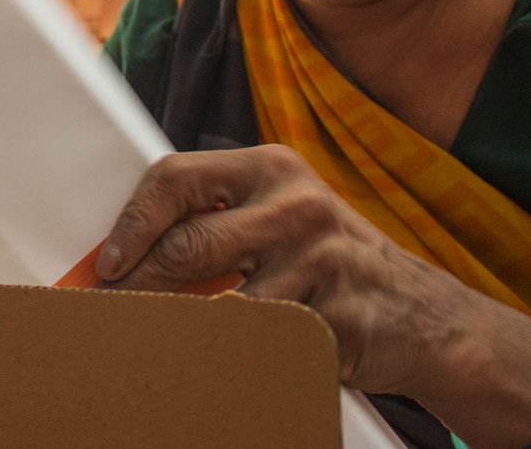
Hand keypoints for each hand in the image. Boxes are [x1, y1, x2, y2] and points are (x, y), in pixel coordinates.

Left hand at [94, 145, 478, 396]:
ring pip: (220, 301)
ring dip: (177, 327)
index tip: (107, 263)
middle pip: (189, 243)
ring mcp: (321, 258)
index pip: (175, 178)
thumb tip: (127, 249)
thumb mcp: (278, 215)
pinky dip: (229, 354)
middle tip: (111, 311)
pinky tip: (212, 362)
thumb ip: (216, 217)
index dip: (132, 223)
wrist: (422, 314)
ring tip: (151, 341)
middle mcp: (295, 204)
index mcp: (269, 168)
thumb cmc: (327, 259)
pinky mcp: (338, 314)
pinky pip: (262, 341)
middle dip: (139, 283)